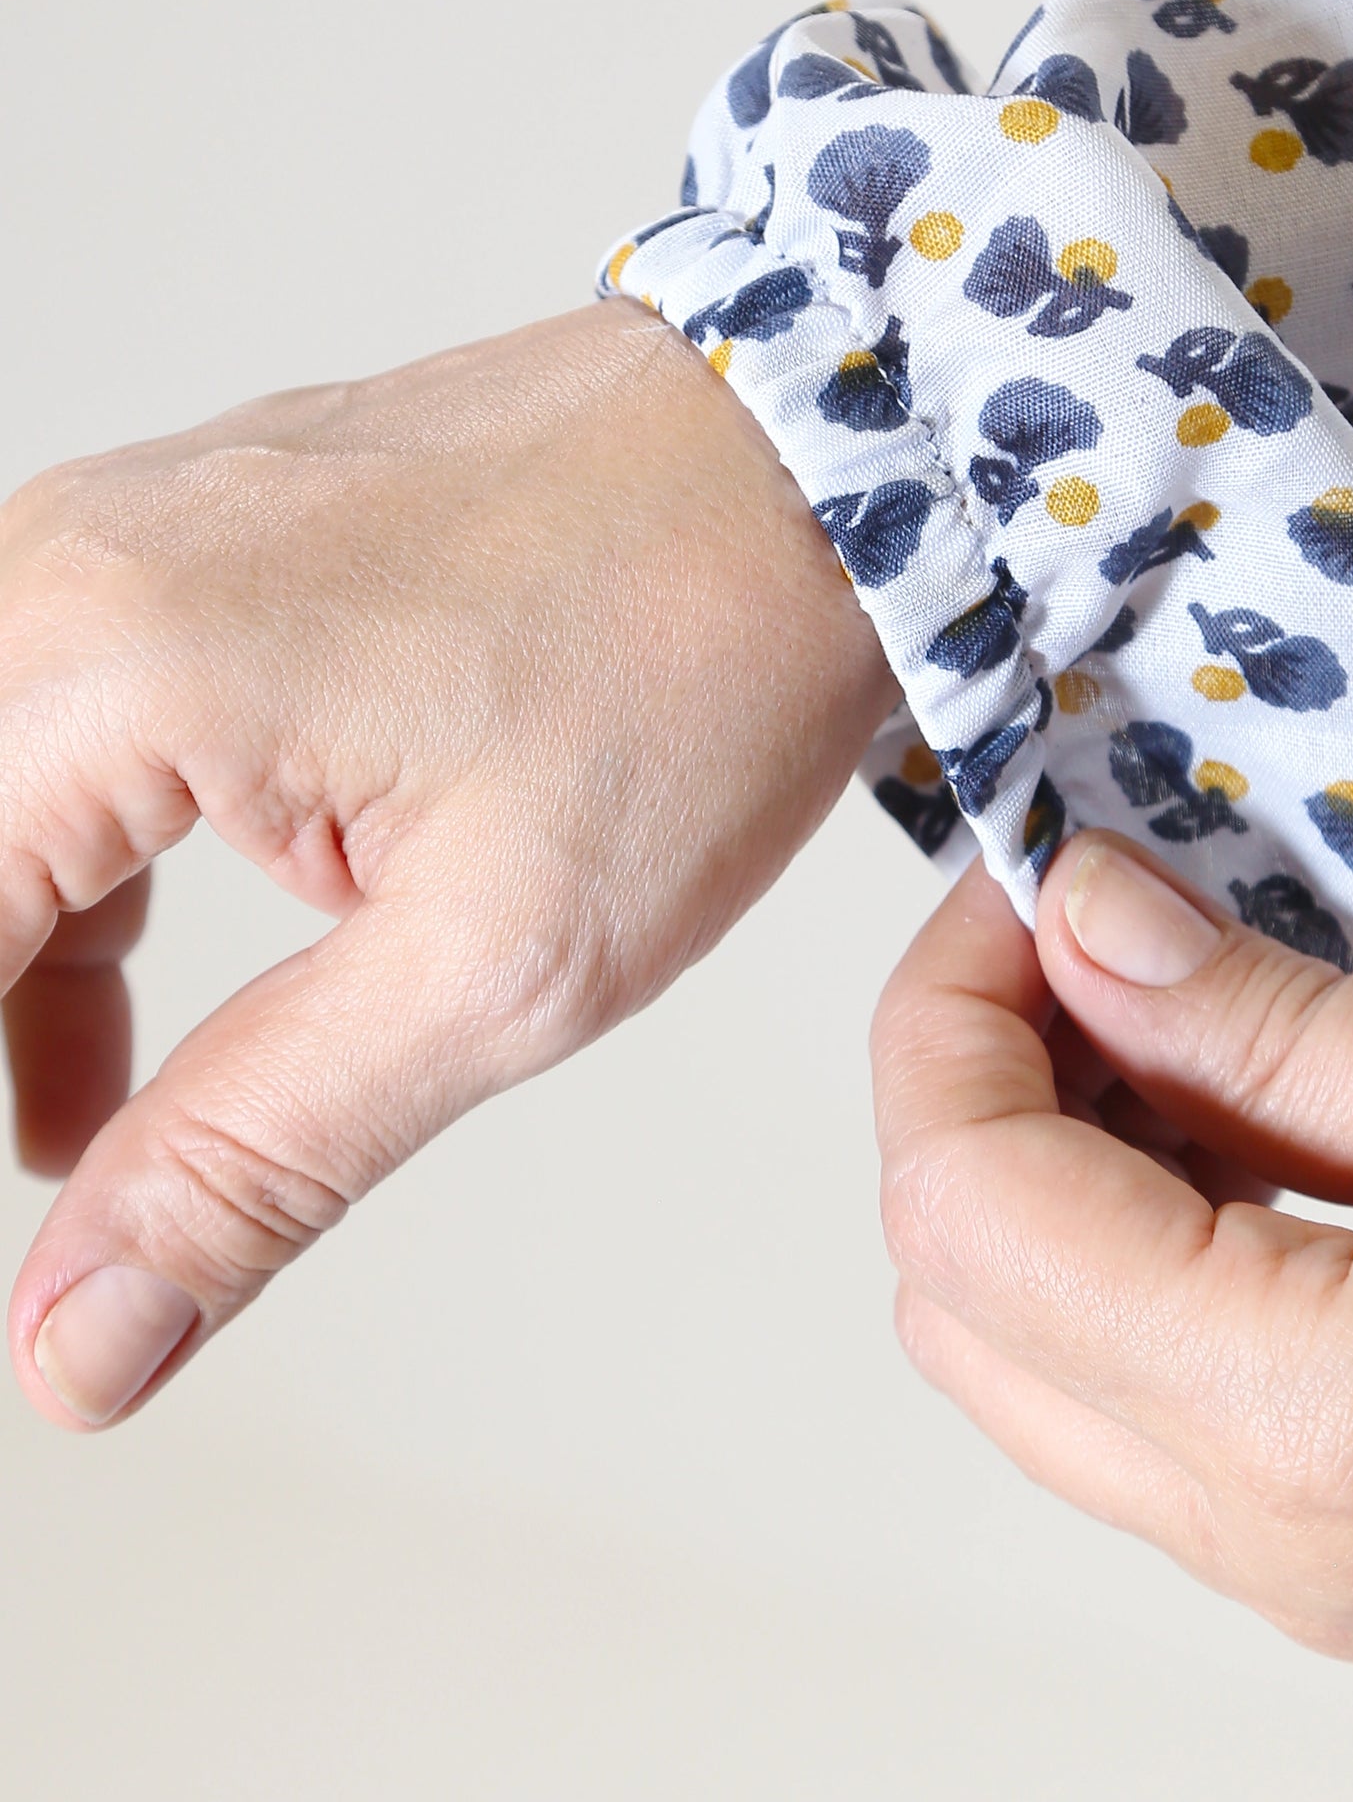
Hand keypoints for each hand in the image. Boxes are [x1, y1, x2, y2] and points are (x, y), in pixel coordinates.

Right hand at [3, 301, 895, 1426]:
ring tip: (76, 1126)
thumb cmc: (699, 661)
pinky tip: (116, 999)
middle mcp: (77, 563)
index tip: (54, 1181)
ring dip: (13, 967)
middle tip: (74, 1161)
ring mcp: (134, 530)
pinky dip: (66, 870)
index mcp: (111, 660)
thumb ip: (254, 1158)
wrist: (823, 465)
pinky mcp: (200, 536)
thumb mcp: (492, 966)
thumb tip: (78, 1336)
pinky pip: (60, 720)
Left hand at [871, 831, 1352, 1731]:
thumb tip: (1089, 930)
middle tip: (1100, 934)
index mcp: (1314, 1421)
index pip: (966, 1207)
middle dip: (981, 1090)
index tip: (1031, 877)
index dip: (949, 1012)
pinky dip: (1147, 1262)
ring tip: (1191, 1016)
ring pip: (1041, 1368)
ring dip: (1060, 1177)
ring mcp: (1315, 1582)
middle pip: (961, 1302)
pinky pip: (1157, 1414)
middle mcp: (1274, 1542)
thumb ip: (1292, 1023)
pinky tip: (1260, 1136)